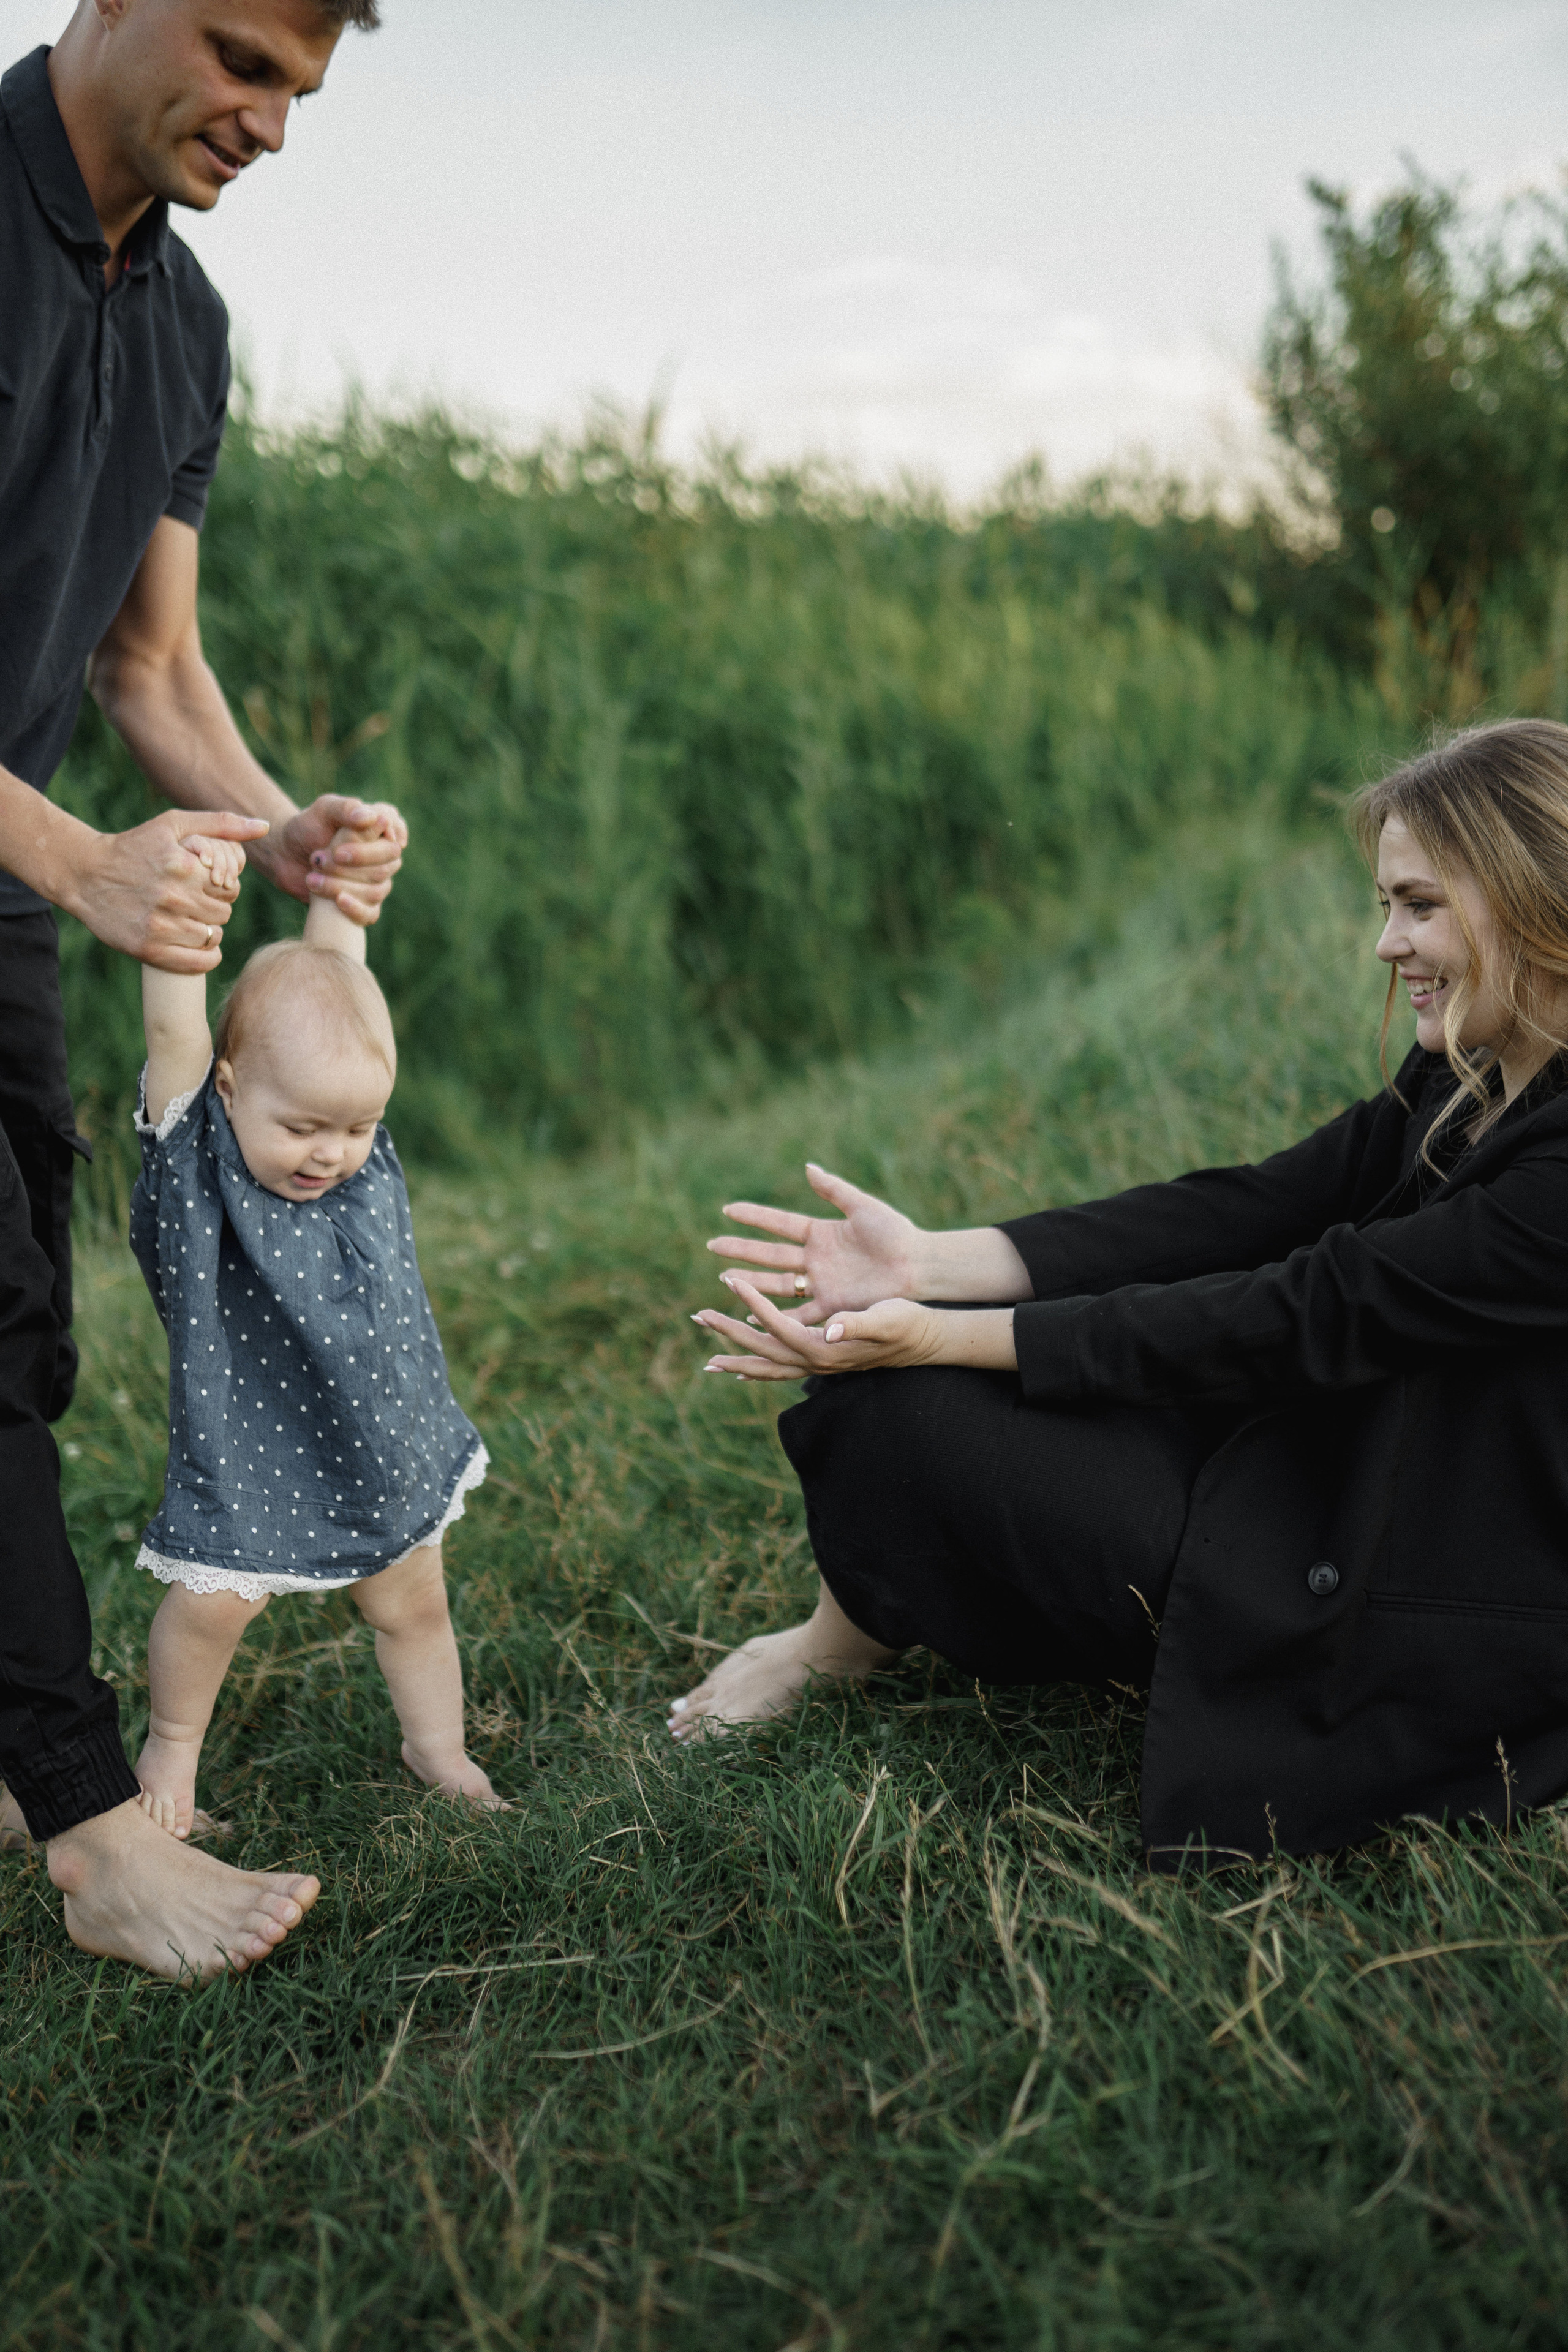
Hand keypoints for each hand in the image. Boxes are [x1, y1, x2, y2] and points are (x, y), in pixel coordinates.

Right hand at [66, 809, 266, 971]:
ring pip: (212, 937)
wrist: (86, 874)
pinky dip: (206, 957)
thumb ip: (221, 823)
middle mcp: (173, 897)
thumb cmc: (135, 845)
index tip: (208, 884)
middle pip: (223, 913)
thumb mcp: (174, 824)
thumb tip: (264, 826)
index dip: (224, 886)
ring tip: (192, 920)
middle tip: (197, 902)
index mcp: (184, 866)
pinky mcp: (148, 949)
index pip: (231, 887)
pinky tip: (198, 944)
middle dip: (215, 907)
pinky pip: (199, 962)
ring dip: (209, 931)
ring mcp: (160, 926)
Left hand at [253, 794, 407, 921]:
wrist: (284, 855)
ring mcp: (374, 881)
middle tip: (320, 857)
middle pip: (390, 860)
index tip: (384, 835)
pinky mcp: (362, 903)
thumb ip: (347, 809)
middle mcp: (381, 854)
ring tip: (312, 878)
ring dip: (343, 883)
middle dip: (356, 861)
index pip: (397, 827)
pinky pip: (370, 913)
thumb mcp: (323, 811)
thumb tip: (374, 818)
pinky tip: (338, 901)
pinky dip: (355, 908)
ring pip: (378, 888)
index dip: (394, 831)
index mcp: (377, 827)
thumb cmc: (306, 828)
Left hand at [692, 1275, 945, 1381]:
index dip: (752, 1302)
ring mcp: (817, 1363)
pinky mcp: (821, 1359)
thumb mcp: (887, 1319)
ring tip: (708, 1356)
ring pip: (767, 1363)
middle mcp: (815, 1360)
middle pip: (762, 1348)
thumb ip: (858, 1324)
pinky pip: (781, 1366)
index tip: (731, 1280)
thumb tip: (832, 1329)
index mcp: (825, 1347)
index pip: (777, 1325)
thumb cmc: (908, 1324)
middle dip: (728, 1332)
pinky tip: (743, 1366)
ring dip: (737, 1356)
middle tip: (698, 1315)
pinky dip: (758, 1365)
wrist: (923, 1342)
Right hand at [707, 1164, 923, 1318]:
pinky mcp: (832, 1305)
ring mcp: (821, 1283)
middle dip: (741, 1249)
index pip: (779, 1223)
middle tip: (712, 1246)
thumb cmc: (896, 1233)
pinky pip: (798, 1314)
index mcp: (821, 1233)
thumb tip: (807, 1167)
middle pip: (770, 1254)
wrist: (918, 1266)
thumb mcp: (863, 1207)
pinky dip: (776, 1315)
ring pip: (777, 1284)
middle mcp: (816, 1259)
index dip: (754, 1216)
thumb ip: (834, 1189)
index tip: (727, 1210)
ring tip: (725, 1278)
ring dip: (751, 1282)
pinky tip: (752, 1314)